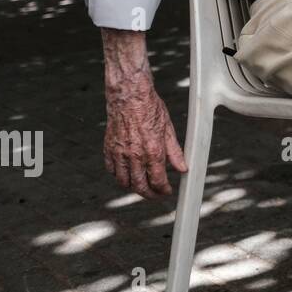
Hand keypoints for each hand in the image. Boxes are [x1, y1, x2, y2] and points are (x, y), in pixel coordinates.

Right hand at [103, 66, 187, 198]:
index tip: (167, 192)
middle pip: (139, 186)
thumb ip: (175, 152)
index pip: (158, 181)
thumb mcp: (168, 129)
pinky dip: (118, 175)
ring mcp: (119, 153)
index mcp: (152, 151)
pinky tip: (127, 173)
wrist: (129, 96)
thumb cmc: (150, 109)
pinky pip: (111, 169)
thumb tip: (183, 168)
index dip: (163, 190)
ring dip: (133, 187)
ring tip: (142, 186)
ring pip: (123, 181)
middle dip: (149, 195)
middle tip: (155, 195)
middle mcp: (134, 155)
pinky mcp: (108, 148)